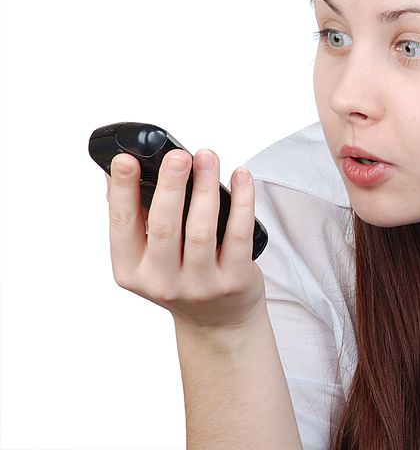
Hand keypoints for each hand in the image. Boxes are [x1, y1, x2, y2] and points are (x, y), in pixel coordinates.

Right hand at [105, 148, 265, 330]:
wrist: (218, 321)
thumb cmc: (181, 276)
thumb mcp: (148, 256)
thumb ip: (135, 217)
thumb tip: (120, 170)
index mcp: (131, 270)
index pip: (122, 225)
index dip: (122, 191)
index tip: (125, 160)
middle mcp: (161, 281)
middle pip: (165, 226)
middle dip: (171, 186)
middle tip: (177, 155)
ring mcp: (200, 284)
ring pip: (202, 229)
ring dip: (206, 188)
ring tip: (208, 157)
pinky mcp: (234, 281)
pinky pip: (239, 234)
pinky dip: (242, 202)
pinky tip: (241, 176)